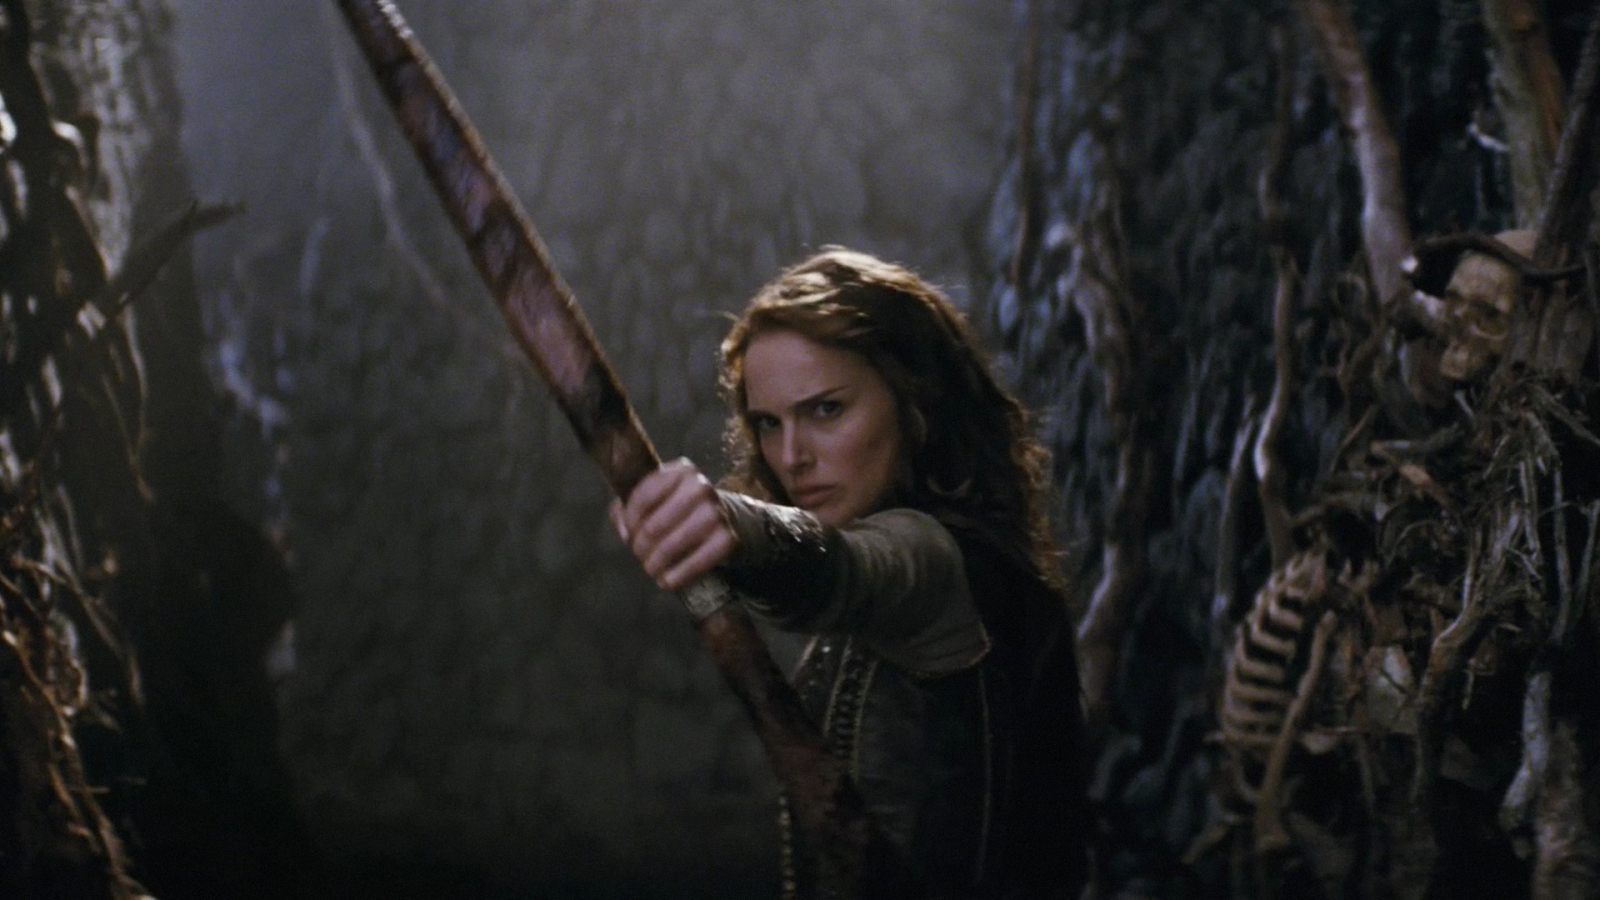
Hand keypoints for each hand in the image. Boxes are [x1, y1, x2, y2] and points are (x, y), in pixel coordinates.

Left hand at [610, 458, 737, 590]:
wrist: (724, 517)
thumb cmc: (679, 507)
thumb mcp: (653, 497)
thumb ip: (626, 508)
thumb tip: (625, 532)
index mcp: (680, 471)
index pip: (643, 496)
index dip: (629, 520)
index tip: (627, 534)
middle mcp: (700, 486)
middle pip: (654, 526)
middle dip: (640, 546)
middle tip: (639, 554)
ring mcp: (716, 512)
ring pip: (672, 545)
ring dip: (655, 563)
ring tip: (650, 568)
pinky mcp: (728, 538)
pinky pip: (695, 563)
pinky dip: (677, 575)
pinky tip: (667, 580)